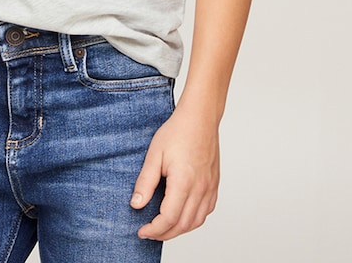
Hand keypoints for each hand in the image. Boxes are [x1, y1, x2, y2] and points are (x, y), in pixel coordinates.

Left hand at [130, 106, 219, 240]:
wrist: (200, 118)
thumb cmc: (177, 131)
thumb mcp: (154, 154)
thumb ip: (145, 182)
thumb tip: (136, 204)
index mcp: (184, 182)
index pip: (169, 218)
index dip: (154, 229)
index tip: (142, 231)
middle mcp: (200, 188)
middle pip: (183, 225)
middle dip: (164, 234)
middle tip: (149, 232)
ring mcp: (210, 187)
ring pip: (196, 221)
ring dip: (179, 229)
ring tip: (163, 228)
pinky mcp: (214, 184)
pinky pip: (206, 211)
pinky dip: (193, 220)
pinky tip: (182, 215)